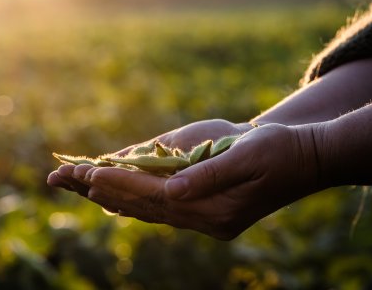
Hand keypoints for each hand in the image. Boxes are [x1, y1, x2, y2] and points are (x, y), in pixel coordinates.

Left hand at [69, 123, 326, 239]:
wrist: (306, 160)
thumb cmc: (280, 150)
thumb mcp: (248, 156)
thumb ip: (209, 176)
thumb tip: (171, 190)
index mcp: (214, 208)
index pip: (155, 196)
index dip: (121, 182)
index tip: (87, 171)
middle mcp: (205, 220)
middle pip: (143, 207)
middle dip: (104, 190)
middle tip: (64, 178)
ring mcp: (204, 220)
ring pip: (147, 211)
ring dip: (112, 197)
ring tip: (79, 185)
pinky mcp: (205, 213)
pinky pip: (160, 210)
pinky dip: (134, 202)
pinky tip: (113, 197)